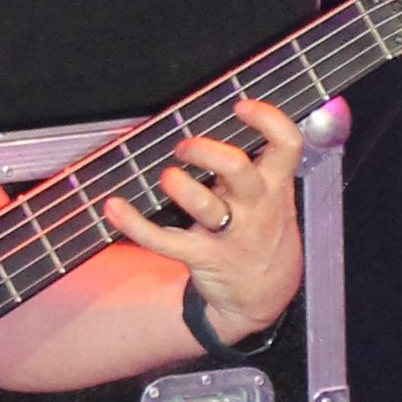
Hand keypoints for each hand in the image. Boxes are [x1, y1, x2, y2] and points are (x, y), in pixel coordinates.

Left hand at [98, 92, 303, 343]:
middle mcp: (255, 208)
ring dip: (180, 187)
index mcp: (275, 187)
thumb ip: (256, 167)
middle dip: (206, 151)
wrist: (266, 296)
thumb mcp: (275, 199)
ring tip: (168, 176)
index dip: (267, 119)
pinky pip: (165, 241)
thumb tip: (222, 123)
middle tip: (184, 147)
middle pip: (237, 169)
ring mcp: (229, 234)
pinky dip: (134, 223)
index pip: (287, 145)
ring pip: (205, 206)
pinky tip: (114, 207)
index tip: (241, 106)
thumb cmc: (263, 235)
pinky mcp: (203, 257)